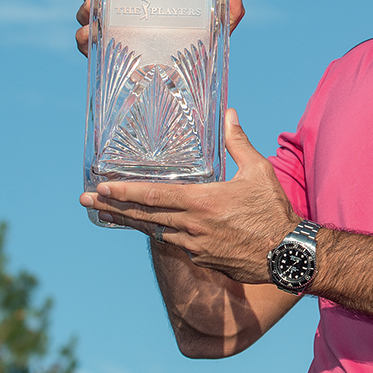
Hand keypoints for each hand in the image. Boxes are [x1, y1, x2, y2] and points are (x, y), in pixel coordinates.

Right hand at [74, 0, 246, 56]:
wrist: (188, 89)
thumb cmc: (200, 53)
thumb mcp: (216, 30)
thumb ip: (229, 12)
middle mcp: (124, 13)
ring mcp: (111, 34)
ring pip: (86, 13)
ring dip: (85, 9)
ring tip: (94, 12)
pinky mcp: (105, 57)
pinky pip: (85, 44)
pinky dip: (84, 38)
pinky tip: (92, 37)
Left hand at [79, 110, 298, 282]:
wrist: (287, 254)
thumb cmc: (273, 210)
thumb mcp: (258, 171)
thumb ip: (237, 143)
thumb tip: (229, 113)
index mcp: (202, 202)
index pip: (153, 196)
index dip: (124, 192)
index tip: (100, 188)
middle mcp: (192, 226)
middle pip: (143, 216)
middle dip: (111, 207)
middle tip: (85, 200)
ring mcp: (195, 246)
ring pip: (154, 231)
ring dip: (129, 222)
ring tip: (105, 214)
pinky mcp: (202, 259)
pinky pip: (173, 243)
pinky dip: (157, 233)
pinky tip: (148, 227)